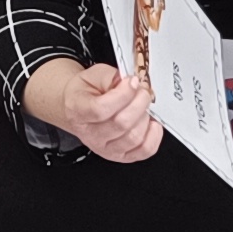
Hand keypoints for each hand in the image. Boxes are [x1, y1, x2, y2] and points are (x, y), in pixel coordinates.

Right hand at [34, 57, 164, 164]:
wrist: (78, 109)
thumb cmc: (86, 93)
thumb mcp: (93, 75)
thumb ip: (111, 76)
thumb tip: (130, 83)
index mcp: (79, 111)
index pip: (101, 109)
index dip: (123, 94)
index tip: (132, 81)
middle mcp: (91, 135)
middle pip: (121, 124)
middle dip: (139, 102)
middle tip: (142, 91)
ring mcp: (106, 148)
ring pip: (134, 138)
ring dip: (145, 117)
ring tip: (144, 105)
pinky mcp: (121, 156)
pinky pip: (144, 150)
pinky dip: (154, 135)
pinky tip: (151, 122)